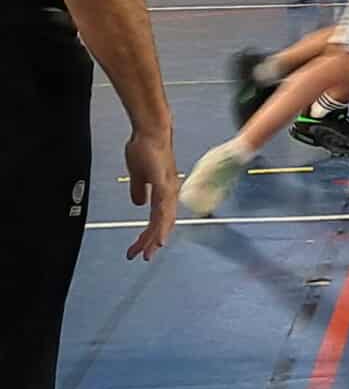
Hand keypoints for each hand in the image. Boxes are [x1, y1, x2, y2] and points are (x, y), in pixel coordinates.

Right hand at [123, 127, 176, 260]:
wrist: (150, 131)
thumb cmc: (145, 148)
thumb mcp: (139, 174)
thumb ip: (139, 189)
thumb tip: (138, 203)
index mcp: (164, 191)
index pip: (159, 218)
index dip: (151, 233)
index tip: (142, 247)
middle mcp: (170, 191)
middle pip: (163, 222)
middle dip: (152, 241)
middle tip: (143, 257)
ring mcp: (168, 187)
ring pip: (163, 219)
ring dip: (155, 237)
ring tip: (148, 253)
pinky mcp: (162, 182)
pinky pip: (162, 208)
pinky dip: (161, 224)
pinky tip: (159, 236)